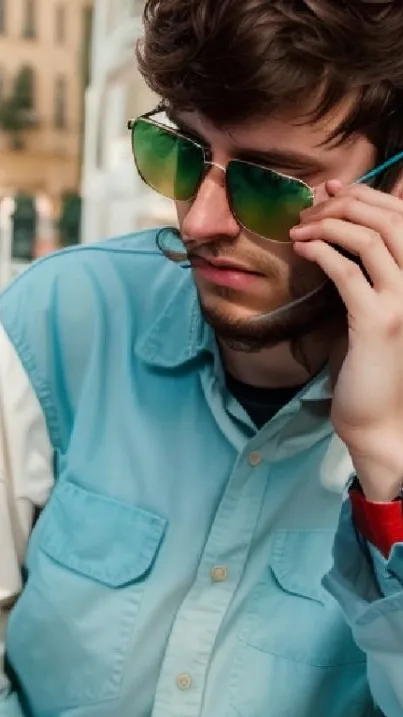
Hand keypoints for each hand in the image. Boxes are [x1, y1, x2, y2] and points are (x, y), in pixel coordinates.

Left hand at [290, 180, 402, 499]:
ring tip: (300, 228)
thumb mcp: (374, 310)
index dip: (368, 194)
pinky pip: (348, 271)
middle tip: (311, 208)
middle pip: (390, 219)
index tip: (333, 188)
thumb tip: (345, 233)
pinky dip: (322, 251)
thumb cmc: (372, 367)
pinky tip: (302, 249)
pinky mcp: (377, 322)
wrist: (378, 419)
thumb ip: (368, 273)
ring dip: (329, 224)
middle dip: (346, 203)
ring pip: (370, 238)